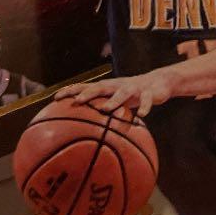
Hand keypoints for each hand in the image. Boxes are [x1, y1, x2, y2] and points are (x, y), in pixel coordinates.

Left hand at [55, 70, 175, 117]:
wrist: (160, 82)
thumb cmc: (132, 95)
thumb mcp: (117, 101)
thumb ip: (103, 112)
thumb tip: (82, 133)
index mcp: (108, 88)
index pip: (86, 87)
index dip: (71, 91)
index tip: (55, 98)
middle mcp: (118, 86)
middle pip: (101, 87)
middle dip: (88, 93)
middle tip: (77, 102)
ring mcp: (134, 88)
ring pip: (123, 93)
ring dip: (114, 100)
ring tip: (105, 109)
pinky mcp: (150, 92)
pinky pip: (148, 100)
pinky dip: (145, 107)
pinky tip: (142, 115)